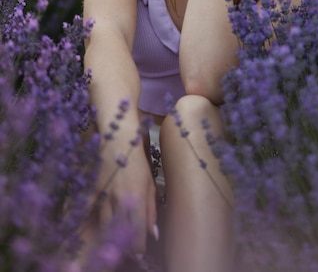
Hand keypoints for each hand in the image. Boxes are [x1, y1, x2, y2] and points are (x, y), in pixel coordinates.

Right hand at [96, 140, 156, 254]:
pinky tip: (91, 230)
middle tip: (127, 249)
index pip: (138, 231)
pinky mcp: (92, 191)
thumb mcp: (150, 184)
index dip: (138, 247)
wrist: (118, 140)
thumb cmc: (138, 162)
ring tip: (114, 241)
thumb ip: (151, 210)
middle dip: (124, 245)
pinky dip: (90, 222)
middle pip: (120, 232)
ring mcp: (104, 195)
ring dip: (110, 236)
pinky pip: (88, 212)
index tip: (139, 253)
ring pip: (105, 226)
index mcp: (137, 197)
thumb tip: (154, 234)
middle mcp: (120, 199)